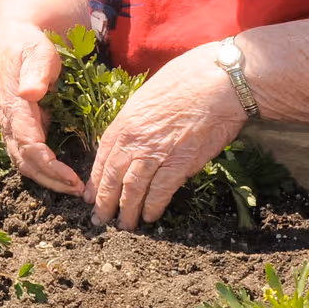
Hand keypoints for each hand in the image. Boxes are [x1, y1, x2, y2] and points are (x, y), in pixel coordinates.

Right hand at [0, 19, 82, 194]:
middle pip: (24, 161)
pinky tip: (64, 174)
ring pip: (24, 162)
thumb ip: (36, 71)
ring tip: (74, 187)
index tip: (72, 178)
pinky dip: (44, 170)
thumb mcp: (37, 51)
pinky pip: (27, 155)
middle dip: (51, 179)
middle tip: (79, 189)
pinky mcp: (19, 127)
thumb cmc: (30, 44)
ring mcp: (11, 125)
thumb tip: (30, 93)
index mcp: (13, 106)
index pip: (28, 145)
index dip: (49, 165)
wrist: (14, 38)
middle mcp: (8, 120)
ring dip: (47, 179)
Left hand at [85, 43, 245, 228]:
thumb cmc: (186, 81)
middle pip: (112, 178)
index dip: (96, 181)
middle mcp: (133, 140)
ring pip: (132, 189)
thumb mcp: (148, 97)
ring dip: (127, 210)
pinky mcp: (179, 164)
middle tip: (100, 219)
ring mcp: (155, 153)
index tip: (90, 196)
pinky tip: (149, 217)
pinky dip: (153, 207)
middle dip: (104, 202)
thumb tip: (133, 137)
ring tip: (124, 226)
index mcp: (123, 122)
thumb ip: (136, 121)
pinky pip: (160, 191)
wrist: (217, 82)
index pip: (102, 159)